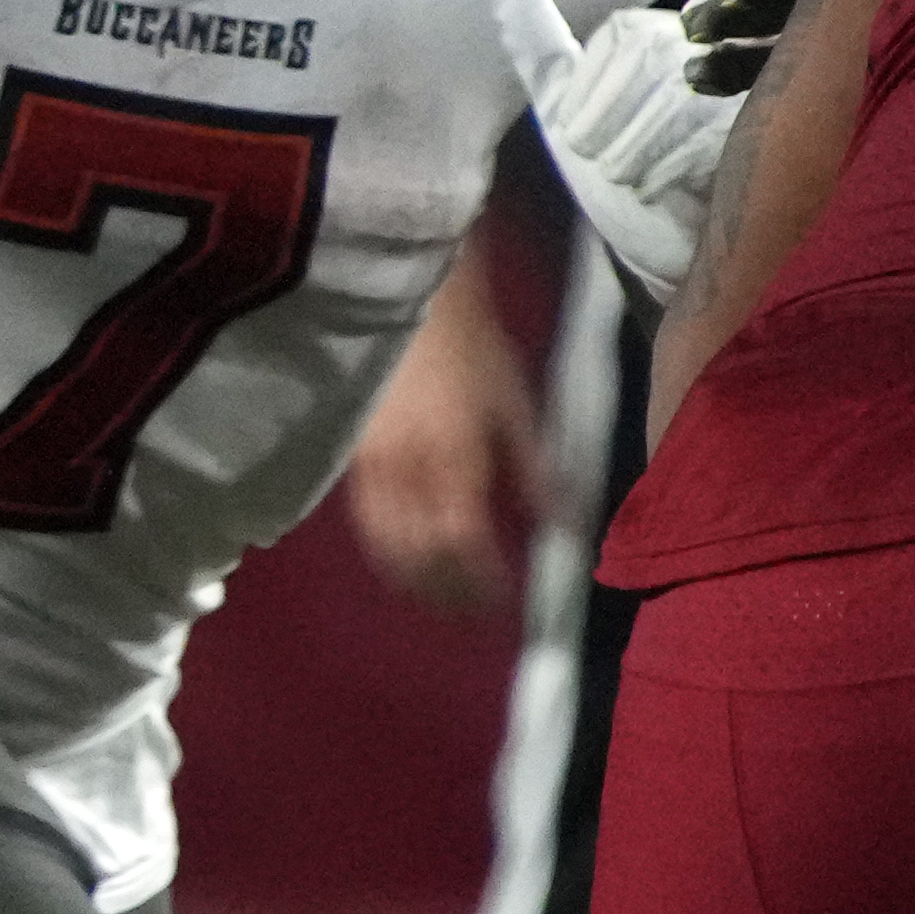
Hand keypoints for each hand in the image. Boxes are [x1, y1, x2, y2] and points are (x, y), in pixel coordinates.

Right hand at [345, 277, 539, 612]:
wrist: (410, 302)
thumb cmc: (473, 346)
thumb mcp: (516, 404)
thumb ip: (535, 469)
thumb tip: (564, 524)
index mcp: (454, 459)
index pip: (462, 544)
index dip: (477, 582)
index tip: (498, 603)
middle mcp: (406, 472)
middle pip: (416, 557)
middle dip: (441, 591)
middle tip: (468, 611)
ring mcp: (370, 465)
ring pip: (382, 545)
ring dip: (409, 578)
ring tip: (434, 595)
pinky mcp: (349, 455)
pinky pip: (364, 519)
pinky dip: (384, 548)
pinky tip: (403, 555)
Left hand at [493, 0, 722, 311]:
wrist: (658, 238)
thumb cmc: (618, 166)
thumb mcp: (566, 108)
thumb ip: (544, 54)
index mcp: (660, 34)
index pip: (621, 33)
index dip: (586, 94)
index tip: (580, 134)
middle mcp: (711, 49)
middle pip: (648, 61)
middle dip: (604, 126)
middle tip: (603, 162)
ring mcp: (746, 90)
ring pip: (675, 99)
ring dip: (628, 153)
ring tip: (627, 177)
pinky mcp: (764, 136)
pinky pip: (701, 140)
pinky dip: (658, 174)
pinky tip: (650, 190)